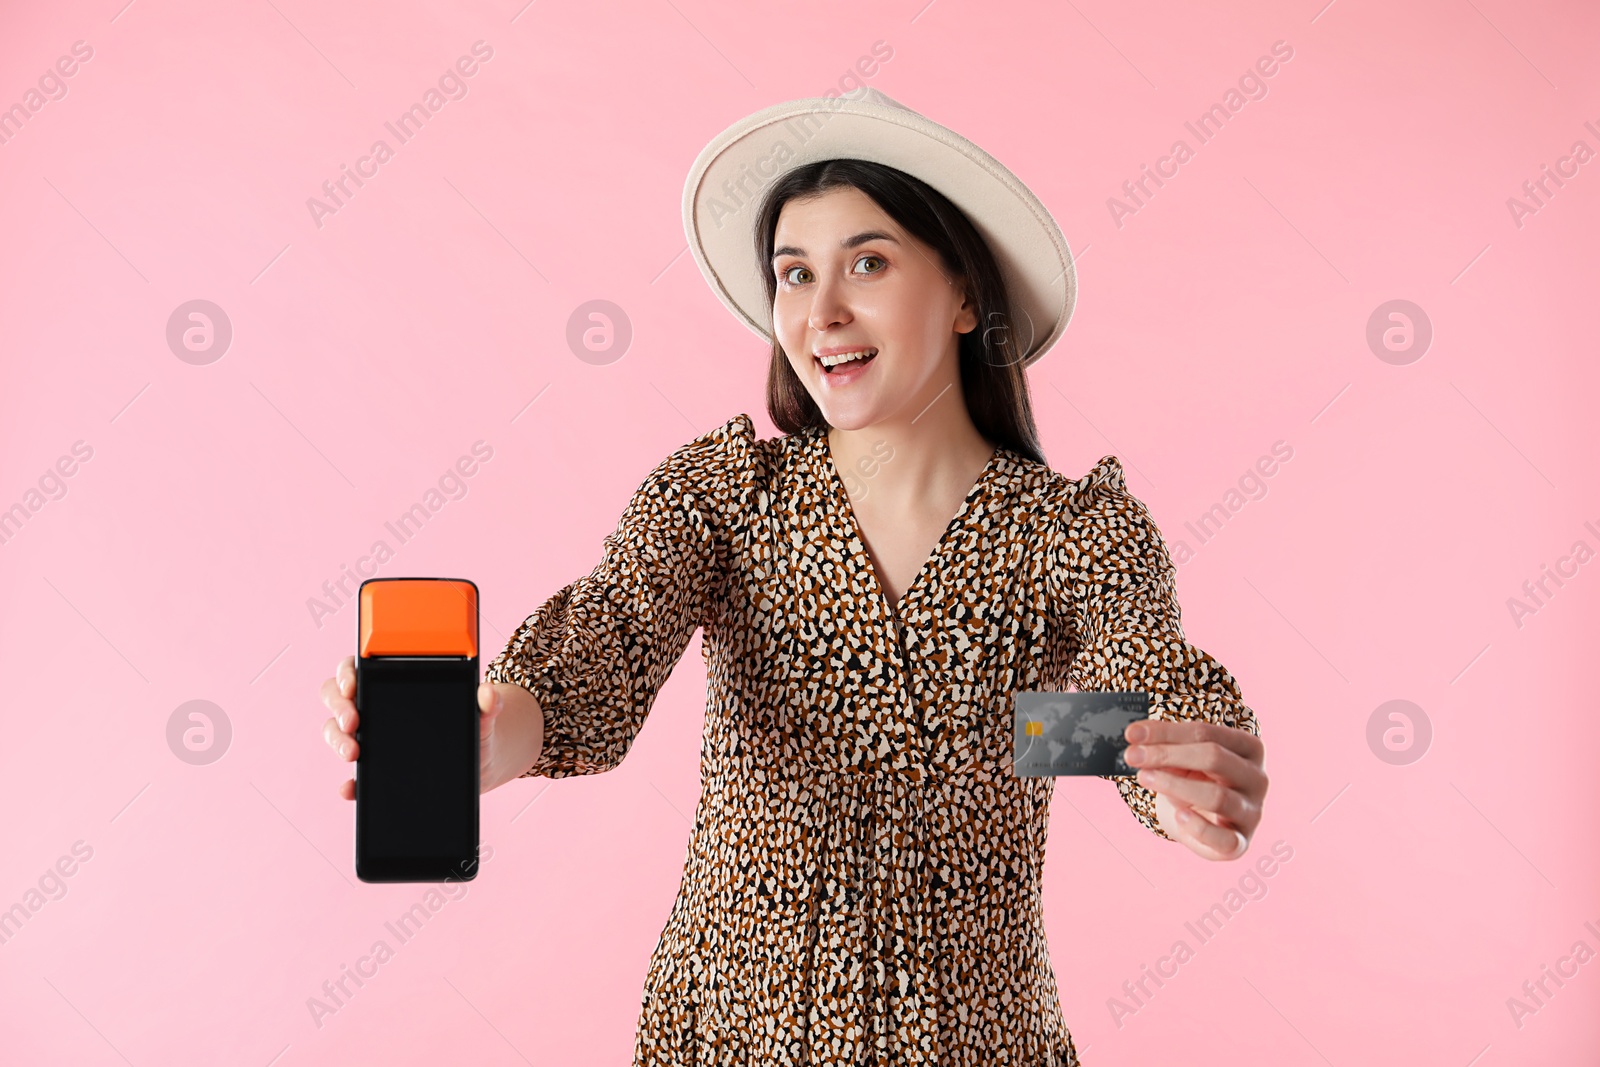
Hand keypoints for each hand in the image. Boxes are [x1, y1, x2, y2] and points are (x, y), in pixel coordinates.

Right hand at [320, 655, 545, 798]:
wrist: (483, 763)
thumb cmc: (478, 727)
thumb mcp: (484, 715)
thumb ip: (488, 705)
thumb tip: (489, 693)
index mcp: (396, 683)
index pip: (358, 667)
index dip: (347, 672)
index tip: (352, 684)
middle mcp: (376, 707)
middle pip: (338, 697)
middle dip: (340, 708)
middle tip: (353, 723)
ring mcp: (372, 737)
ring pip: (336, 731)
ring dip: (337, 740)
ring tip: (353, 753)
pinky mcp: (376, 770)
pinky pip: (354, 777)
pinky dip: (349, 784)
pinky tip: (351, 788)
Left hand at [1123, 718, 1266, 860]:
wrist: (1200, 821)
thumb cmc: (1194, 780)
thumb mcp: (1181, 760)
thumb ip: (1165, 747)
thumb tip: (1136, 738)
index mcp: (1249, 748)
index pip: (1206, 733)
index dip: (1166, 732)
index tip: (1132, 734)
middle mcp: (1257, 778)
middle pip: (1214, 758)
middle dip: (1167, 754)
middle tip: (1132, 756)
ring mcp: (1252, 812)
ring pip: (1217, 796)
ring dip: (1174, 785)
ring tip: (1144, 778)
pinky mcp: (1240, 842)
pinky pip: (1224, 839)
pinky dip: (1200, 827)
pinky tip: (1179, 815)